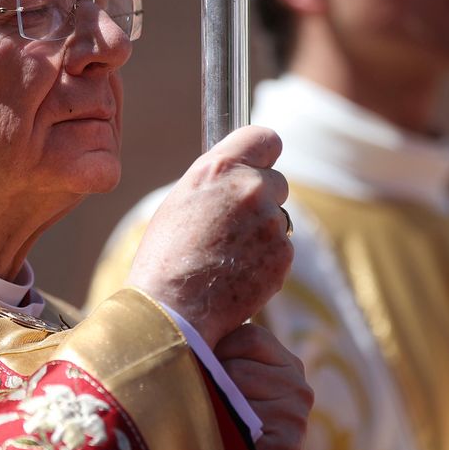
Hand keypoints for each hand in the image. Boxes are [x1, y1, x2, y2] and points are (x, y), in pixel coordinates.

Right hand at [127, 125, 291, 347]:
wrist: (173, 311)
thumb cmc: (165, 259)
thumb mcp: (182, 201)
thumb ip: (217, 181)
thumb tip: (239, 174)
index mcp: (218, 167)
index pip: (264, 137)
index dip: (263, 153)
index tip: (260, 165)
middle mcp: (249, 187)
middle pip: (276, 181)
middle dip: (263, 200)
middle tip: (233, 226)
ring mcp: (270, 221)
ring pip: (279, 218)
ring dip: (264, 233)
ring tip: (227, 257)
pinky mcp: (283, 253)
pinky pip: (282, 249)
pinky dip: (267, 261)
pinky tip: (238, 275)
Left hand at [215, 323, 312, 449]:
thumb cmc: (236, 426)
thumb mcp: (237, 384)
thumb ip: (223, 355)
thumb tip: (180, 325)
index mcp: (288, 364)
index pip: (248, 336)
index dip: (218, 350)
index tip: (205, 371)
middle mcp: (299, 386)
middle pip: (236, 367)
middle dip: (210, 382)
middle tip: (204, 404)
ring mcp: (296, 416)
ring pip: (233, 394)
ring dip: (214, 410)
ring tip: (215, 426)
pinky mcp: (287, 446)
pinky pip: (239, 427)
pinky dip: (224, 435)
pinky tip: (226, 444)